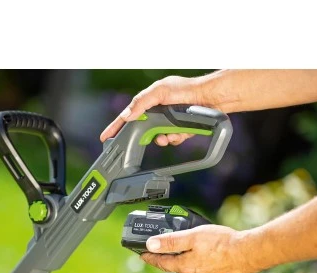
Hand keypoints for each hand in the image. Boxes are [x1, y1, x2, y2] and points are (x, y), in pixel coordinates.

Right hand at [100, 75, 215, 145]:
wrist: (210, 98)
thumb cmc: (186, 88)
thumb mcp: (159, 90)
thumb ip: (141, 102)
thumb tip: (128, 115)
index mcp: (149, 102)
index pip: (128, 116)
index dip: (116, 127)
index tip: (105, 137)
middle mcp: (158, 112)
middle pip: (143, 131)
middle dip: (146, 137)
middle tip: (150, 138)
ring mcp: (168, 122)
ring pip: (159, 138)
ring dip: (163, 139)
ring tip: (170, 134)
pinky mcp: (180, 130)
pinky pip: (172, 140)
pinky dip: (176, 138)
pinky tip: (181, 133)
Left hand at [141, 225, 261, 272]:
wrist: (249, 253)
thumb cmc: (222, 243)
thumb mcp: (192, 236)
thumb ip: (171, 241)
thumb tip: (151, 244)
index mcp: (185, 265)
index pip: (162, 263)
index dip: (150, 257)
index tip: (142, 254)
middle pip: (174, 269)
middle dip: (166, 262)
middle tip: (162, 254)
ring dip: (182, 266)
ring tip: (182, 256)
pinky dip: (197, 267)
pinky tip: (203, 260)